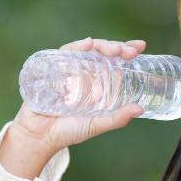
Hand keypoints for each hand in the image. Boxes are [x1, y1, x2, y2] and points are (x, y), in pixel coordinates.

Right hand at [0, 37, 146, 179]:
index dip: (126, 51)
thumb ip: (117, 119)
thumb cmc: (68, 131)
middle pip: (102, 52)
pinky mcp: (53, 68)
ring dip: (101, 45)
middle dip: (117, 47)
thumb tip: (140, 109)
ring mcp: (69, 69)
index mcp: (97, 82)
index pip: (114, 61)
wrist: (39, 136)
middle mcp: (85, 72)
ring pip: (87, 49)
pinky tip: (87, 44)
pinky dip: (77, 47)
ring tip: (114, 49)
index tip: (140, 47)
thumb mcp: (96, 125)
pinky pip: (65, 53)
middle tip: (129, 51)